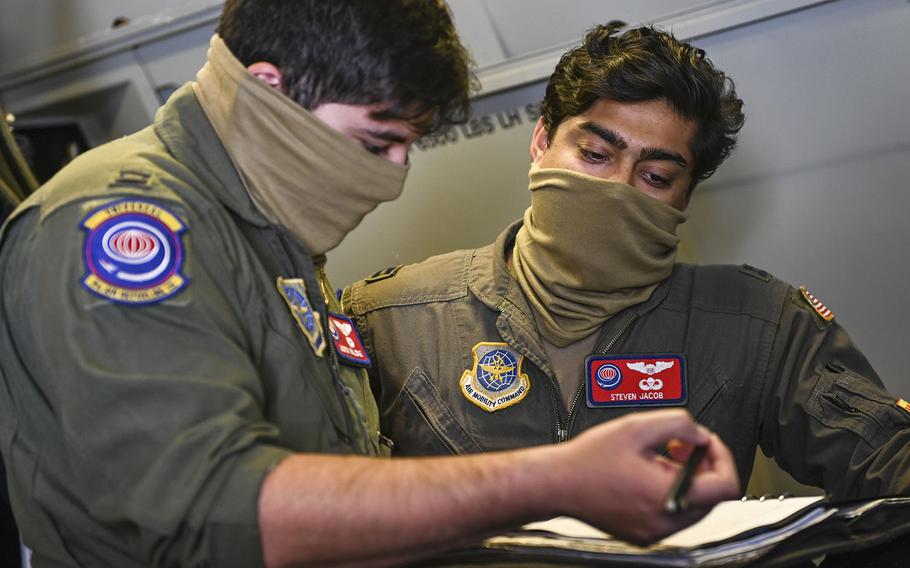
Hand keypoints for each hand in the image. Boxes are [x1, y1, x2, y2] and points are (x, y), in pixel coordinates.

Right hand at [546, 409, 738, 543]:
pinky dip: (671, 493)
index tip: (707, 443)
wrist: (557, 483)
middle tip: (680, 445)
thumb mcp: (636, 427)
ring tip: (660, 457)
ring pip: (694, 506)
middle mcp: (664, 521)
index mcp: (667, 496)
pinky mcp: (644, 535)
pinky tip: (648, 474)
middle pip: (712, 497)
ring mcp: (654, 532)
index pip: (726, 486)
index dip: (722, 457)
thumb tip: (701, 435)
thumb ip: (678, 424)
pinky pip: (673, 514)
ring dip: (687, 479)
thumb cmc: (588, 459)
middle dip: (702, 466)